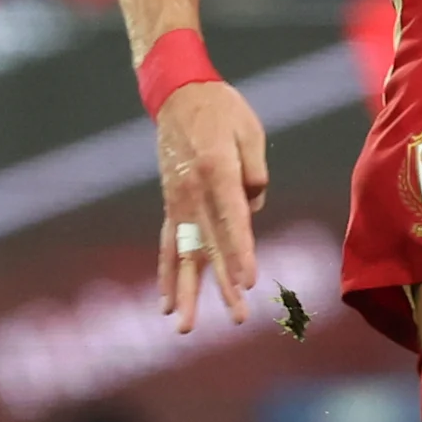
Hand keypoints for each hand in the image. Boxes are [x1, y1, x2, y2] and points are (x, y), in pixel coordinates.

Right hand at [154, 79, 268, 331]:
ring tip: (185, 328)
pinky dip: (166, 275)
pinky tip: (166, 304)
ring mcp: (177, 201)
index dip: (241, 252)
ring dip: (187, 292)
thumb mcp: (251, 131)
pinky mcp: (171, 205)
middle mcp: (192, 191)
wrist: (179, 94)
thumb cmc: (222, 109)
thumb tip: (252, 207)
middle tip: (237, 316)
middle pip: (210, 245)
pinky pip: (168, 246)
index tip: (248, 282)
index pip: (232, 219)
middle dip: (223, 283)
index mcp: (214, 169)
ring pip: (183, 254)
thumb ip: (255, 172)